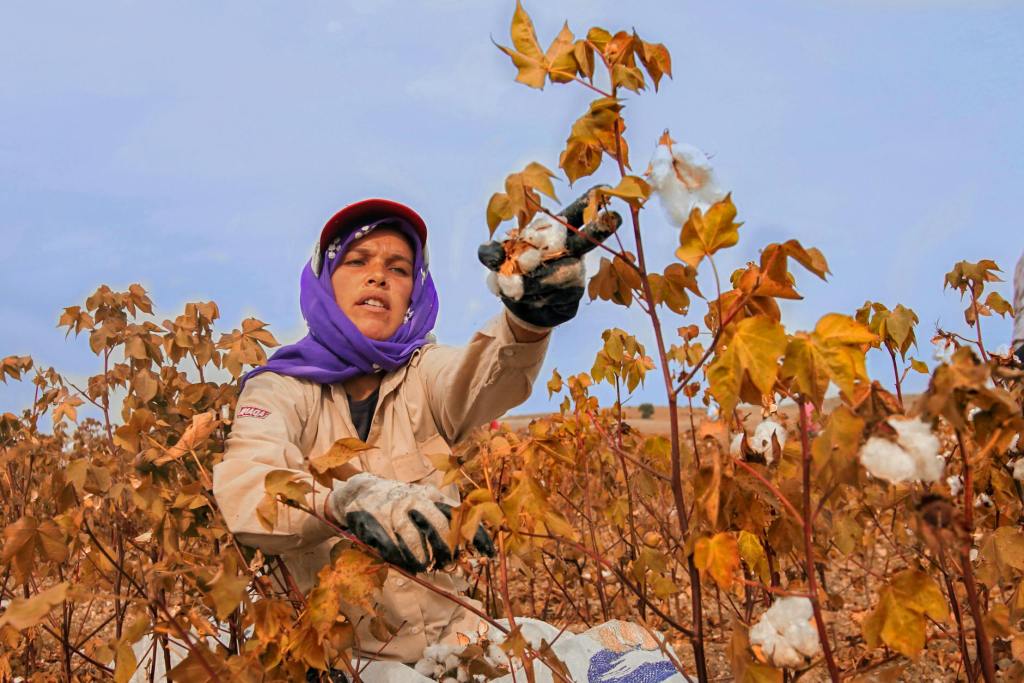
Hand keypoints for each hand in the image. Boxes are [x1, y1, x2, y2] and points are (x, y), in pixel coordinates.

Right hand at [326, 473, 493, 573]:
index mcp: (432, 496)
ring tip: (424, 565)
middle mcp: (416, 499)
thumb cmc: (401, 504)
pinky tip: (400, 560)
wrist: (363, 490)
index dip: (476, 534)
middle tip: (447, 563)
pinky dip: (397, 555)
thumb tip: (461, 555)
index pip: (461, 515)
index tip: (490, 553)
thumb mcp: (424, 505)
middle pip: (438, 524)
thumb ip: (442, 524)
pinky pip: (388, 541)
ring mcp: (394, 508)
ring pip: (412, 534)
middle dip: (446, 547)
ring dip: (420, 554)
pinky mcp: (374, 519)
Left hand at [478, 187, 621, 328]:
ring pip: (558, 273)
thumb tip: (488, 251)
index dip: (589, 201)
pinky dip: (531, 296)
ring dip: (530, 281)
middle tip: (613, 216)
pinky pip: (553, 295)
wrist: (522, 308)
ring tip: (513, 286)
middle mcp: (572, 250)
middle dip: (598, 228)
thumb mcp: (498, 259)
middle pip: (585, 239)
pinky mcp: (574, 297)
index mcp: (556, 233)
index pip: (574, 214)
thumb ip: (492, 252)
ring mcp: (576, 274)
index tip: (604, 186)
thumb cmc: (514, 273)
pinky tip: (525, 297)